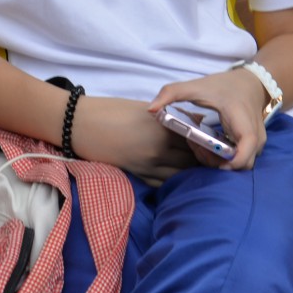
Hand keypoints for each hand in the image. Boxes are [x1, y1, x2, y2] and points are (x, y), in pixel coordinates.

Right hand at [70, 95, 197, 183]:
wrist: (82, 124)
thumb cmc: (113, 111)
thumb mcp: (147, 109)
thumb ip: (172, 118)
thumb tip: (196, 125)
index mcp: (164, 127)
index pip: (196, 139)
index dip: (205, 142)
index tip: (210, 142)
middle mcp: (160, 148)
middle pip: (192, 160)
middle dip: (200, 159)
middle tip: (205, 157)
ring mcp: (150, 164)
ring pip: (181, 175)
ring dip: (188, 172)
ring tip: (191, 167)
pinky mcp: (139, 175)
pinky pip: (164, 183)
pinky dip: (172, 180)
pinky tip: (174, 175)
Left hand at [150, 68, 274, 170]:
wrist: (251, 82)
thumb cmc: (224, 85)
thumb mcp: (197, 86)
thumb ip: (171, 93)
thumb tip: (150, 110)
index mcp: (243, 123)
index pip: (244, 154)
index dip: (229, 164)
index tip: (208, 157)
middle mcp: (255, 137)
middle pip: (241, 165)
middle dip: (218, 164)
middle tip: (198, 150)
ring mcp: (258, 143)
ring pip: (241, 164)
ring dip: (220, 161)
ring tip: (201, 146)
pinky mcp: (254, 145)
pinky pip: (241, 159)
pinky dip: (226, 157)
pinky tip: (210, 146)